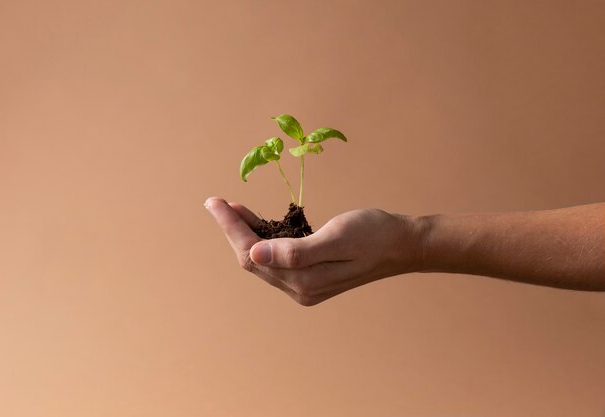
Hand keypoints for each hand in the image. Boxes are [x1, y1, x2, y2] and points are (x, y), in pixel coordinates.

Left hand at [205, 197, 424, 305]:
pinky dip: (263, 240)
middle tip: (218, 202)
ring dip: (245, 235)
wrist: (401, 245)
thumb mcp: (336, 238)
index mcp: (303, 280)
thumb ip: (294, 251)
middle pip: (252, 260)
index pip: (252, 255)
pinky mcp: (310, 278)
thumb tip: (252, 254)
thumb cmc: (373, 234)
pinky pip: (276, 259)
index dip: (231, 228)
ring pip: (262, 260)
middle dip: (233, 230)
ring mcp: (304, 286)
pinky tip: (260, 224)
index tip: (214, 202)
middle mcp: (299, 288)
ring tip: (234, 209)